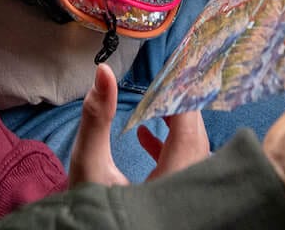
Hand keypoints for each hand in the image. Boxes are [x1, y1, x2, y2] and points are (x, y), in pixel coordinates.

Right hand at [67, 63, 209, 187]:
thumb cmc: (90, 215)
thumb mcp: (89, 166)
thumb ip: (96, 118)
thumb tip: (102, 74)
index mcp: (173, 177)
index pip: (188, 122)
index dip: (180, 92)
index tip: (168, 69)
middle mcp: (188, 184)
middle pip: (195, 134)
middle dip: (179, 104)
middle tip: (161, 79)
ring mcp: (186, 193)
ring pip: (193, 149)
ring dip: (175, 124)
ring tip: (152, 103)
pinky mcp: (178, 199)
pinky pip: (185, 166)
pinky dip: (170, 147)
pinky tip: (144, 136)